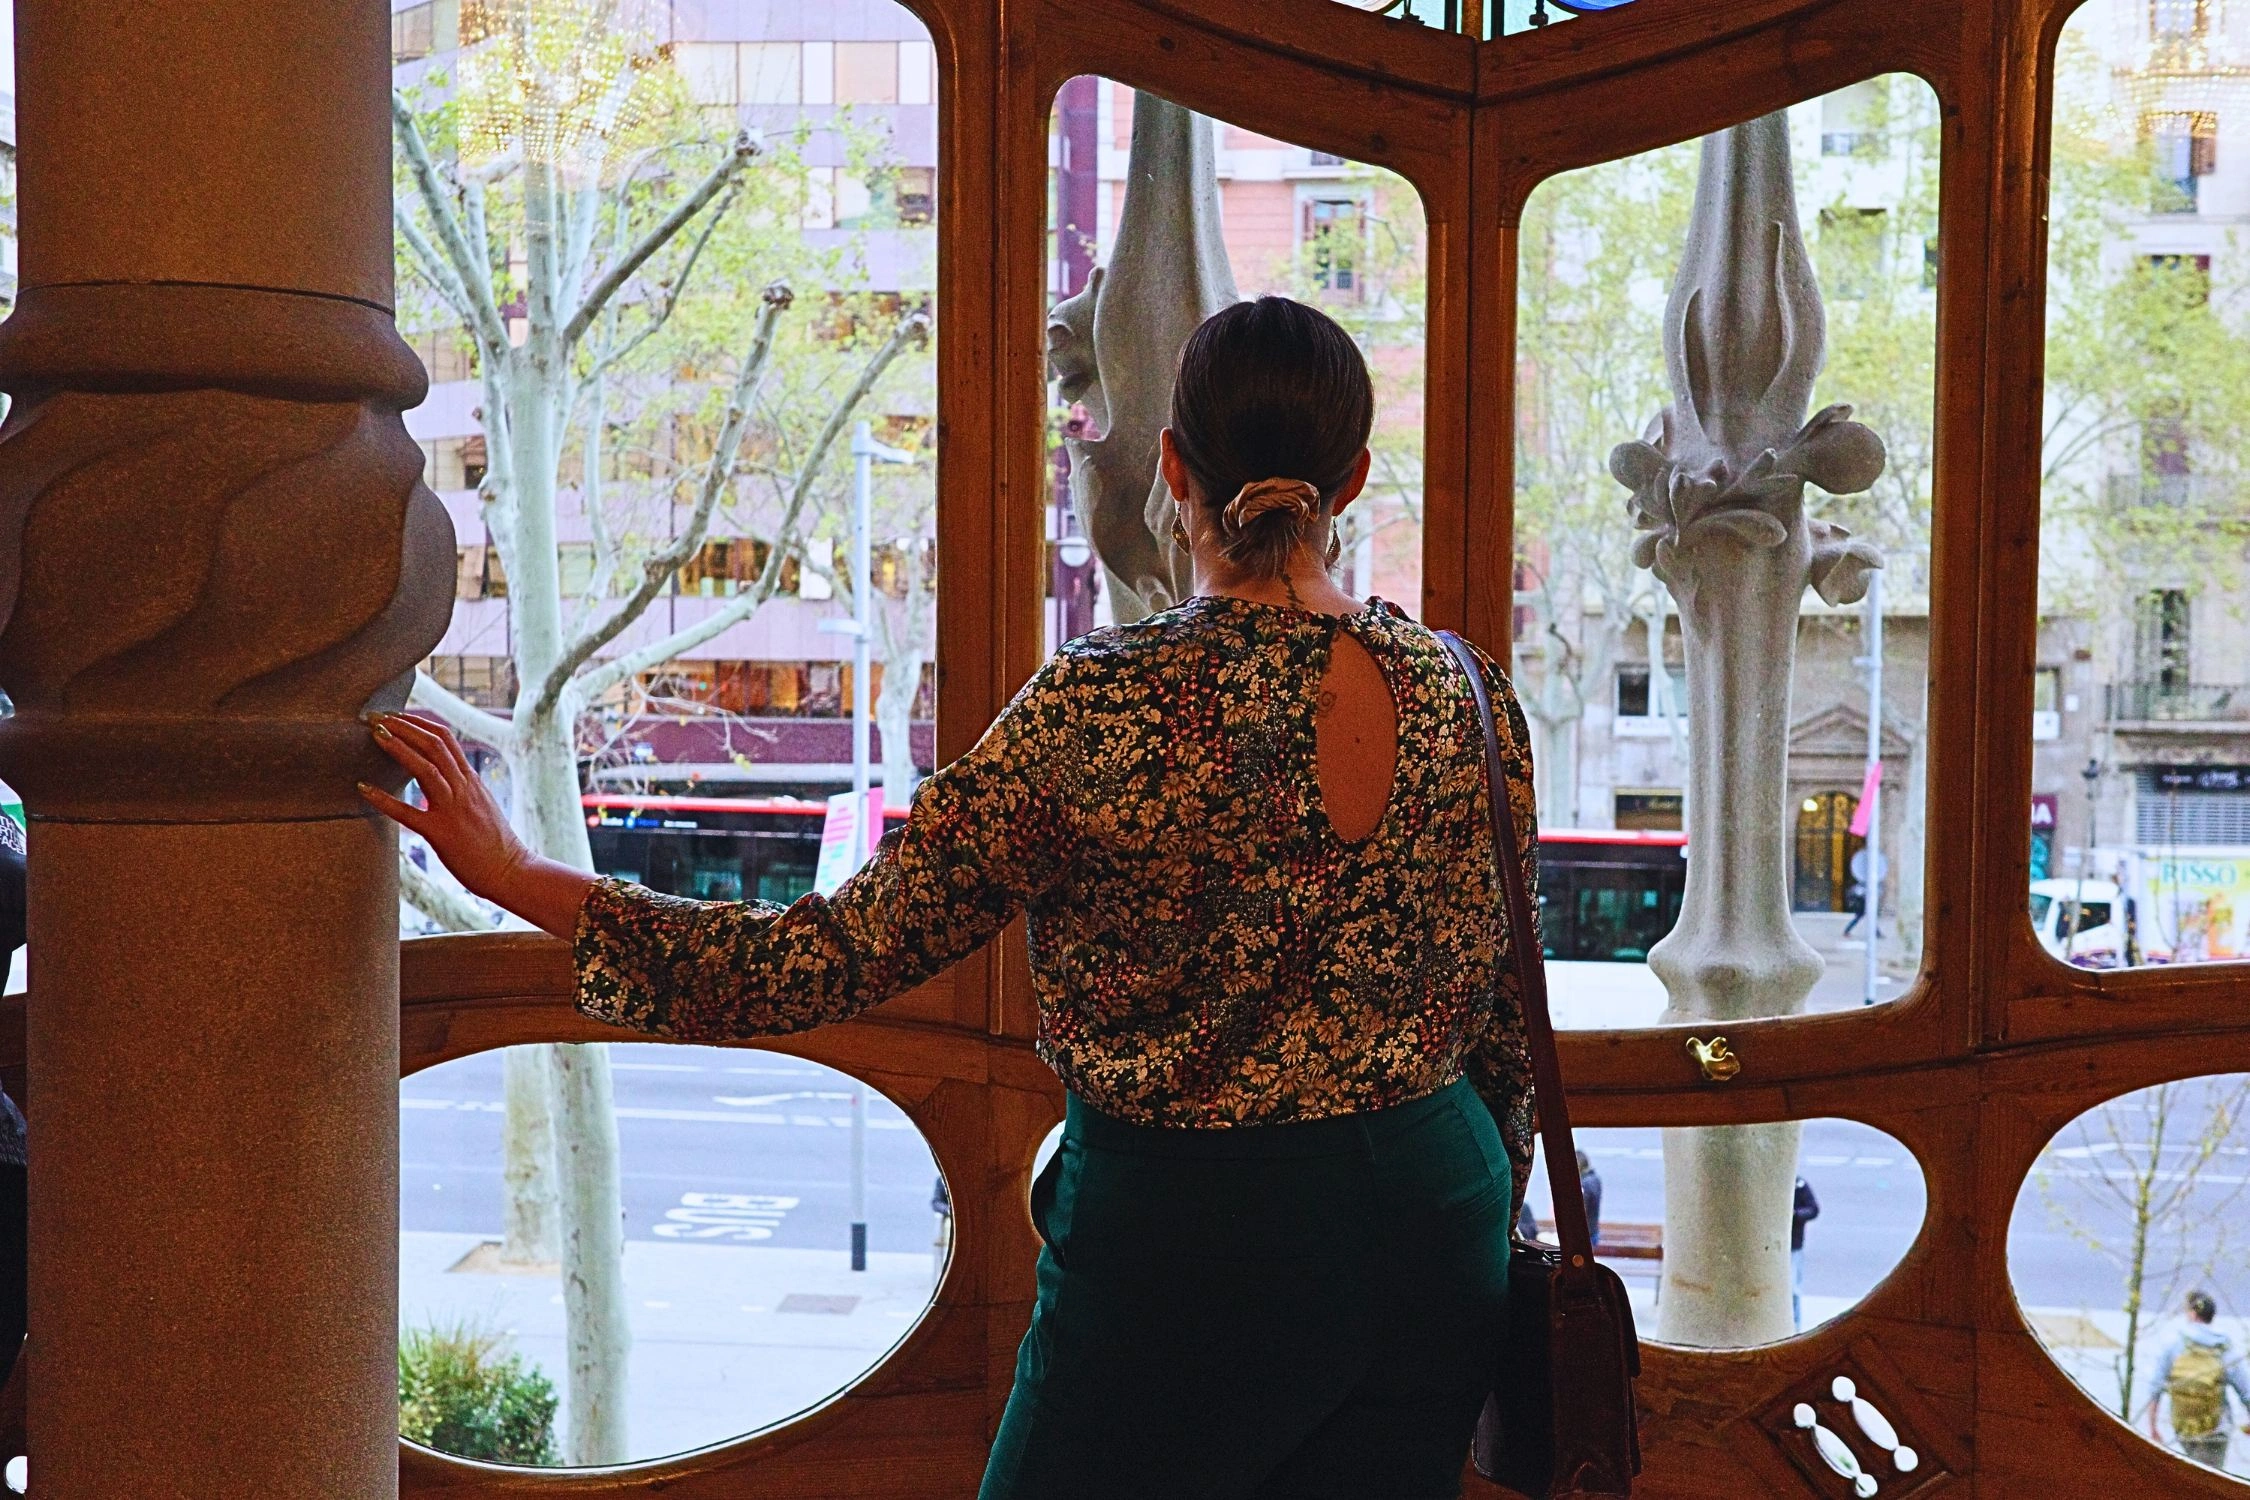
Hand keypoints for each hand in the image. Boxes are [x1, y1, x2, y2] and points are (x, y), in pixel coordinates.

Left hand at [359, 712, 528, 904]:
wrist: (510, 870)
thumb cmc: (495, 843)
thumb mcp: (481, 805)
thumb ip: (462, 789)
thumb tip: (443, 779)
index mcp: (471, 780)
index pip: (445, 738)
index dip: (418, 722)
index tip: (396, 715)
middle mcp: (463, 788)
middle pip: (434, 744)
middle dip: (404, 726)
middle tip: (376, 717)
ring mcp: (453, 809)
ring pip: (425, 767)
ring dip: (398, 747)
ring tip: (374, 733)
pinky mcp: (441, 833)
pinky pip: (407, 813)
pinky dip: (383, 799)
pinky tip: (363, 788)